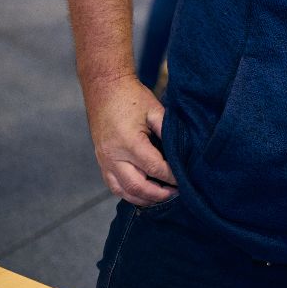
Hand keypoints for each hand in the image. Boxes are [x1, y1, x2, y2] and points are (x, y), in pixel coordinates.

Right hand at [85, 74, 177, 205]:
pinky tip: (144, 192)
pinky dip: (128, 193)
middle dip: (159, 194)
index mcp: (129, 143)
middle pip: (138, 186)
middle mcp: (113, 156)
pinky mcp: (101, 161)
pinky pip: (113, 185)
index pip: (155, 168)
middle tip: (177, 193)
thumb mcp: (155, 110)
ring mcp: (104, 161)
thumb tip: (183, 152)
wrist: (104, 89)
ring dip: (143, 198)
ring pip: (123, 191)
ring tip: (162, 197)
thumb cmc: (131, 97)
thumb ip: (168, 132)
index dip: (172, 177)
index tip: (186, 179)